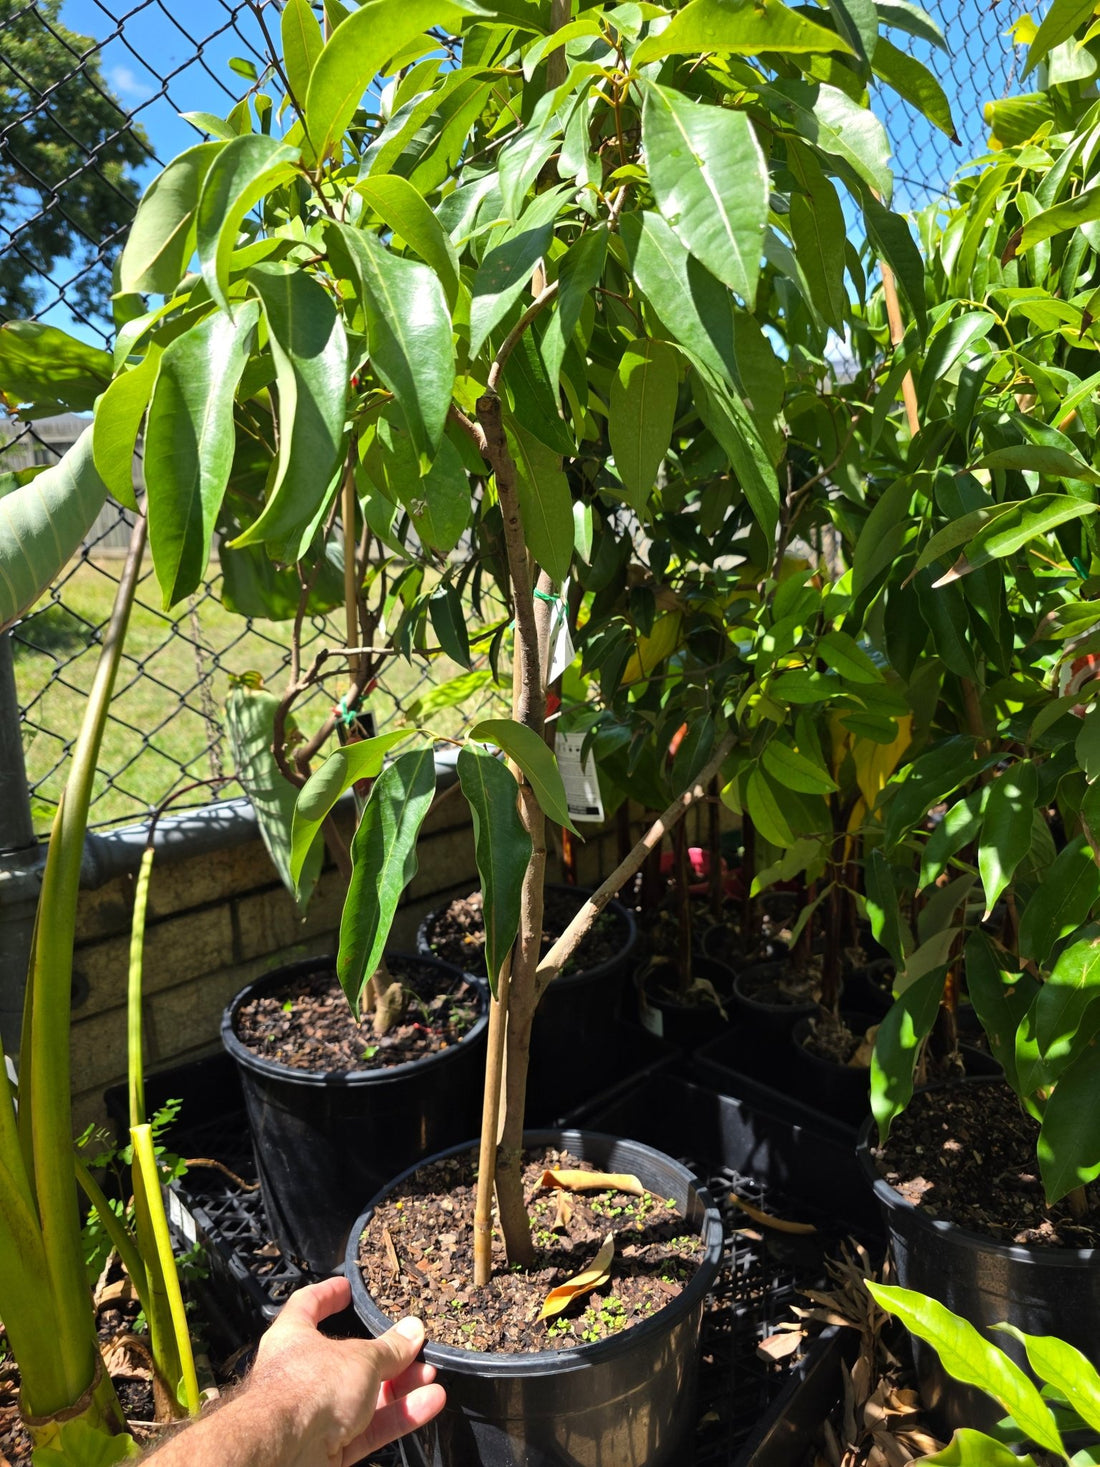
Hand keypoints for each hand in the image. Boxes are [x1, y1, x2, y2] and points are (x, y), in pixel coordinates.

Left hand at [252, 1276, 444, 1466]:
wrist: (284, 1454)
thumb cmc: (310, 1388)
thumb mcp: (360, 1358)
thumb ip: (389, 1348)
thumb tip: (413, 1330)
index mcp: (293, 1337)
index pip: (308, 1305)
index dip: (329, 1294)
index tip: (350, 1287)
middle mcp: (300, 1374)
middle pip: (349, 1359)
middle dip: (386, 1354)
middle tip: (416, 1346)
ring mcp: (315, 1414)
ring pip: (364, 1396)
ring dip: (400, 1386)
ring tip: (431, 1374)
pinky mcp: (329, 1448)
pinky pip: (368, 1428)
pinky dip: (397, 1416)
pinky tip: (429, 1403)